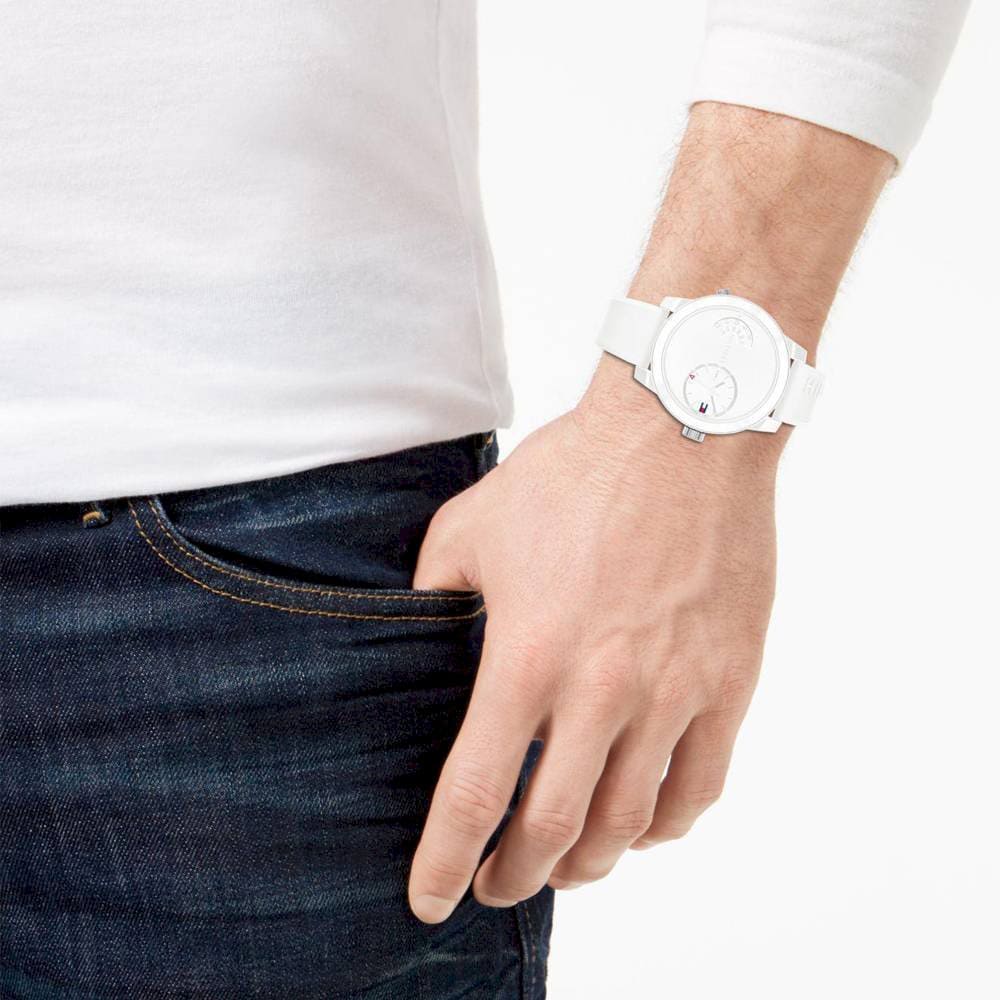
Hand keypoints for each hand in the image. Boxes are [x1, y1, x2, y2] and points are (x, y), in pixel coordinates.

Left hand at [406, 356, 782, 922]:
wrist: (683, 431)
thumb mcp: (471, 528)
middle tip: (497, 886)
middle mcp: (601, 690)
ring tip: (565, 866)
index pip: (476, 793)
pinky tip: (643, 825)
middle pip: (552, 830)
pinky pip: (700, 786)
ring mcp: (674, 692)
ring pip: (629, 824)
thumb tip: (416, 640)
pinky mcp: (729, 682)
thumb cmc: (573, 474)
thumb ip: (433, 596)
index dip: (445, 859)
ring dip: (589, 863)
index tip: (431, 898)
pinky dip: (665, 826)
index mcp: (526, 656)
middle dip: (515, 877)